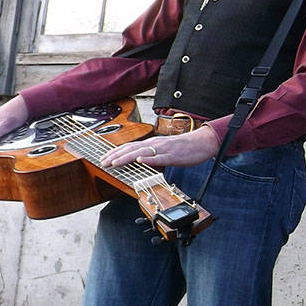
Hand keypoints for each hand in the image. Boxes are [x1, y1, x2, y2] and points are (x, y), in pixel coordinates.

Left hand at [101, 125, 219, 168]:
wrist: (203, 142)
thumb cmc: (185, 147)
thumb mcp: (165, 150)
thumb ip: (152, 154)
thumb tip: (139, 160)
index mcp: (153, 143)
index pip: (130, 146)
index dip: (115, 152)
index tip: (103, 158)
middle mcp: (155, 144)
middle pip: (132, 149)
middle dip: (115, 156)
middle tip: (102, 162)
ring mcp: (164, 149)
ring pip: (142, 153)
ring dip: (126, 157)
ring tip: (114, 162)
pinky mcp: (174, 156)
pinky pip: (160, 158)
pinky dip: (149, 159)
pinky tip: (141, 161)